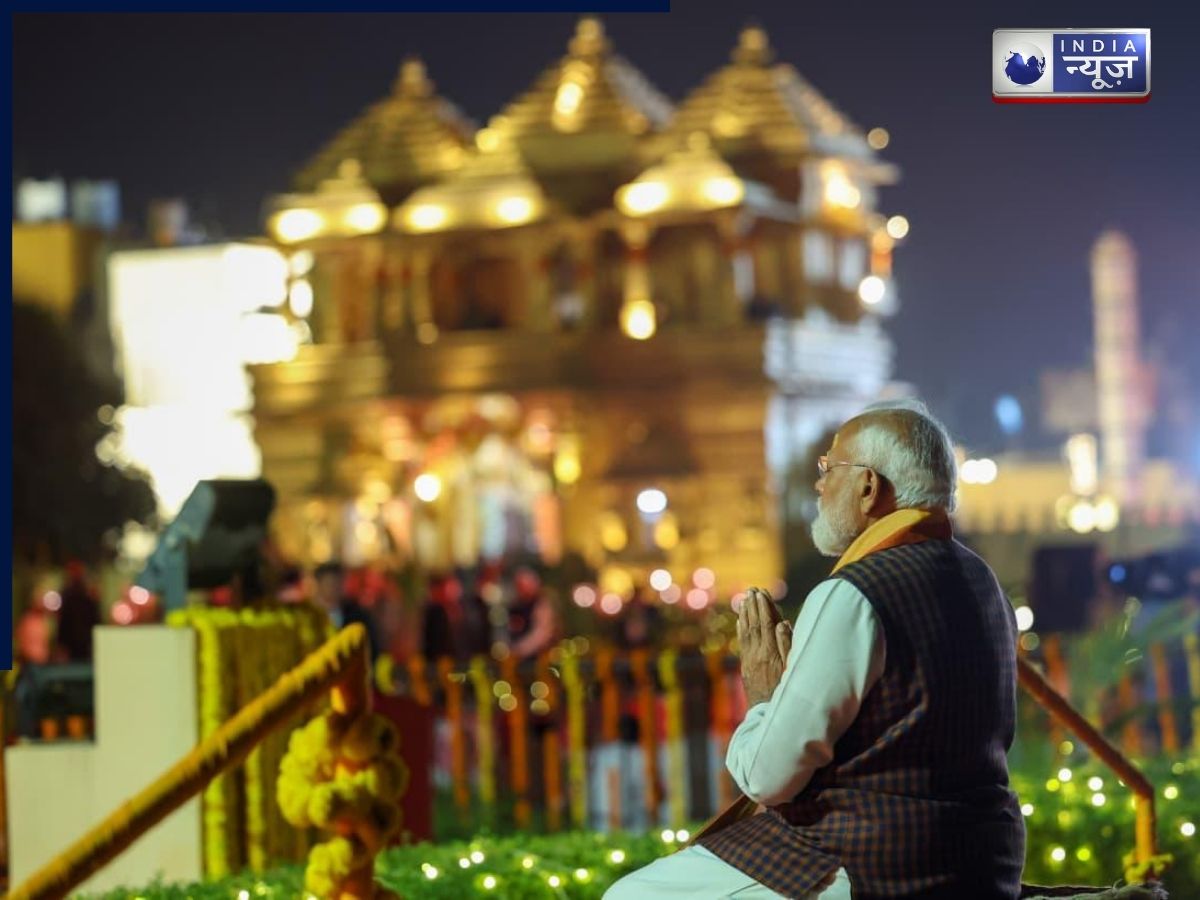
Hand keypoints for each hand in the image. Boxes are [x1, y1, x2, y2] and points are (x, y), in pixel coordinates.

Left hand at [736, 587, 792, 706]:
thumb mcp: (793, 669)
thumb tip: (783, 623)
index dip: (764, 607)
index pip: (766, 624)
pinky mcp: (746, 668)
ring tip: (744, 599)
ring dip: (745, 614)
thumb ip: (788, 645)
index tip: (762, 593)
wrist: (769, 714)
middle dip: (753, 606)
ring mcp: (750, 660)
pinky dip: (741, 630)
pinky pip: (742, 644)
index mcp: (770, 652)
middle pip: (754, 625)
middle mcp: (757, 654)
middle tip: (751, 590)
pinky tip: (740, 621)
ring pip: (746, 632)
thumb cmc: (787, 692)